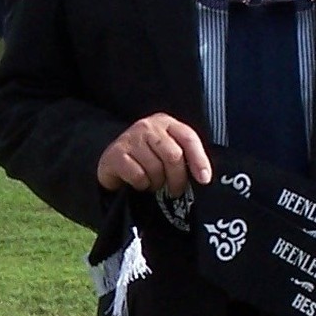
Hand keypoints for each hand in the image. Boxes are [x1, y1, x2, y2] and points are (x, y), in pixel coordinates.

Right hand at [97, 114, 212, 192]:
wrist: (111, 162)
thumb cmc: (145, 159)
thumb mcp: (166, 151)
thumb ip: (184, 156)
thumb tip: (203, 177)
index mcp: (166, 123)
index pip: (188, 138)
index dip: (199, 160)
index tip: (204, 179)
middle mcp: (148, 126)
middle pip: (173, 156)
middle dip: (177, 178)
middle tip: (175, 191)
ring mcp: (131, 138)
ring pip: (155, 168)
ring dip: (157, 183)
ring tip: (153, 184)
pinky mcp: (116, 153)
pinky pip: (138, 175)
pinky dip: (141, 184)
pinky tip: (138, 182)